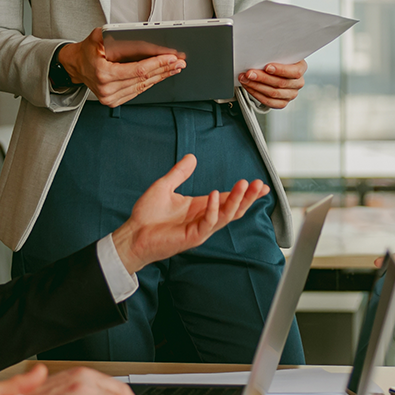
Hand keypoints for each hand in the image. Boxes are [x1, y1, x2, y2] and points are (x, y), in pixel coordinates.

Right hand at [58, 28, 182, 106]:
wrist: (76, 65)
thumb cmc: (87, 50)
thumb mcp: (96, 36)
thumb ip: (111, 33)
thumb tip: (130, 32)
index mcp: (103, 74)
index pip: (137, 70)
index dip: (157, 63)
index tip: (171, 57)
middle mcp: (106, 89)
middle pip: (143, 79)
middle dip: (164, 69)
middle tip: (180, 62)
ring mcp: (110, 98)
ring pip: (142, 87)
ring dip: (161, 76)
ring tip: (175, 68)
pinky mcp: (113, 101)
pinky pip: (137, 92)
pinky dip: (151, 83)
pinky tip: (161, 75)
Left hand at [111, 153, 267, 272]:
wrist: (133, 234)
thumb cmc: (147, 215)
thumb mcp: (164, 187)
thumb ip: (179, 173)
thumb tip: (192, 157)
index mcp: (201, 207)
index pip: (229, 199)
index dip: (244, 192)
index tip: (261, 184)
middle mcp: (204, 218)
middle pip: (234, 209)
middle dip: (248, 197)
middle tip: (261, 184)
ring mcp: (200, 229)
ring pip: (227, 215)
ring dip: (238, 200)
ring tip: (246, 185)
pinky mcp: (193, 237)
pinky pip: (209, 222)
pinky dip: (214, 208)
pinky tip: (216, 195)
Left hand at [239, 60, 305, 108]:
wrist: (276, 69)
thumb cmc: (277, 59)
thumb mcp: (279, 53)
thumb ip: (275, 54)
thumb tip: (261, 54)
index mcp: (301, 68)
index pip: (295, 72)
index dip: (281, 70)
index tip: (267, 67)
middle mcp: (298, 83)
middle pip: (280, 83)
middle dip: (262, 78)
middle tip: (249, 73)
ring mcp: (291, 94)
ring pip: (273, 93)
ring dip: (256, 86)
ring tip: (245, 79)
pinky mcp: (282, 103)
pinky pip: (269, 102)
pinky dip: (256, 94)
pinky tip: (249, 87)